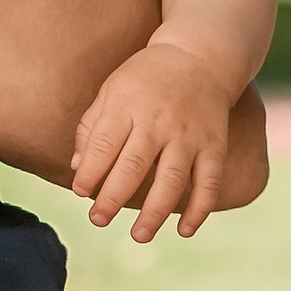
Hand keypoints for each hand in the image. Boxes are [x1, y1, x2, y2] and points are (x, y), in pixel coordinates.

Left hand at [71, 36, 254, 242]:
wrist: (200, 56)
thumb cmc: (145, 78)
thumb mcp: (111, 89)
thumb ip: (91, 127)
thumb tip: (76, 167)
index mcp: (127, 106)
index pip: (105, 144)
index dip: (91, 171)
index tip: (81, 191)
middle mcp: (158, 122)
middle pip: (134, 165)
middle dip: (114, 196)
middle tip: (98, 220)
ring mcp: (189, 135)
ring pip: (172, 179)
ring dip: (156, 211)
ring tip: (139, 235)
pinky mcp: (214, 145)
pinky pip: (209, 181)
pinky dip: (200, 208)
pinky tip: (185, 231)